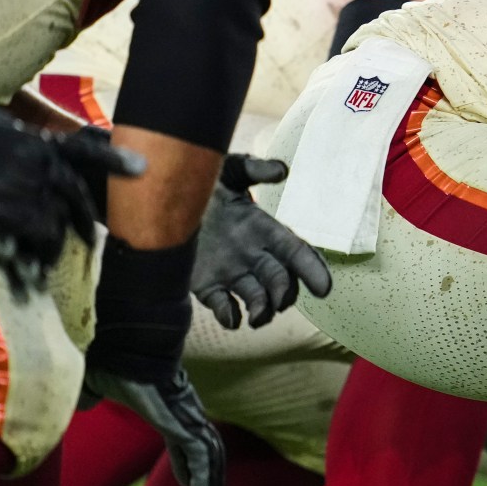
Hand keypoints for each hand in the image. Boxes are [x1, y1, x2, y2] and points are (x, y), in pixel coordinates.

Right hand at [0, 101, 140, 298]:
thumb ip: (10, 140)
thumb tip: (23, 150)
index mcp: (30, 139)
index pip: (82, 150)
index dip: (115, 160)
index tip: (143, 168)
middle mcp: (35, 161)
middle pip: (74, 195)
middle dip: (83, 220)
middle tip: (87, 238)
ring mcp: (21, 185)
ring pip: (54, 223)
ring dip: (52, 247)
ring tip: (47, 266)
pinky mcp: (1, 210)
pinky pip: (31, 240)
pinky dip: (34, 258)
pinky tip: (32, 273)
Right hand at [84, 364, 225, 485]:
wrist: (121, 345)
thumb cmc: (109, 359)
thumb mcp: (97, 384)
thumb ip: (92, 397)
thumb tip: (82, 404)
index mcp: (166, 405)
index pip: (182, 440)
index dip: (186, 464)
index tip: (187, 484)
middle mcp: (182, 411)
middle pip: (203, 448)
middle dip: (208, 477)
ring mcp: (185, 415)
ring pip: (207, 454)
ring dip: (210, 482)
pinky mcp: (183, 421)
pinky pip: (199, 454)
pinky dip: (203, 476)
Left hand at [191, 156, 331, 328]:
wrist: (162, 199)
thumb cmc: (201, 181)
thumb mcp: (228, 169)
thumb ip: (254, 167)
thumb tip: (282, 171)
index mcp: (264, 230)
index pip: (297, 253)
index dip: (313, 270)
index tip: (323, 289)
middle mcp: (253, 256)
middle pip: (280, 281)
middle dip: (285, 294)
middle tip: (281, 301)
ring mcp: (231, 273)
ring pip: (257, 299)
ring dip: (263, 312)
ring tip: (257, 318)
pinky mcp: (207, 286)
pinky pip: (223, 307)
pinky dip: (230, 317)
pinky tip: (231, 318)